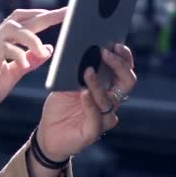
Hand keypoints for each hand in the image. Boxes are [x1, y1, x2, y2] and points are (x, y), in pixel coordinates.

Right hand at [0, 8, 66, 149]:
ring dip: (32, 37)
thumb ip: (28, 61)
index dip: (40, 16)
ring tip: (43, 52)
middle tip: (67, 13)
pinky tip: (25, 66)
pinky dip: (20, 55)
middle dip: (46, 15)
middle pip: (20, 18)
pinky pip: (6, 46)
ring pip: (13, 27)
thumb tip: (47, 49)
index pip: (20, 22)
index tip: (60, 15)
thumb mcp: (12, 75)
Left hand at [36, 43, 136, 160]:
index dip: (124, 57)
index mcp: (107, 87)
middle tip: (105, 52)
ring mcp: (103, 117)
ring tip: (87, 71)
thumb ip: (72, 69)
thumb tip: (76, 48)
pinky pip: (96, 117)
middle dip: (119, 65)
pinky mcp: (93, 131)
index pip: (123, 70)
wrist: (48, 133)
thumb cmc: (60, 106)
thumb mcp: (64, 83)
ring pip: (109, 100)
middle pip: (126, 82)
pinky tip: (83, 93)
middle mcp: (110, 101)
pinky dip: (90, 104)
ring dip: (98, 84)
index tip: (115, 43)